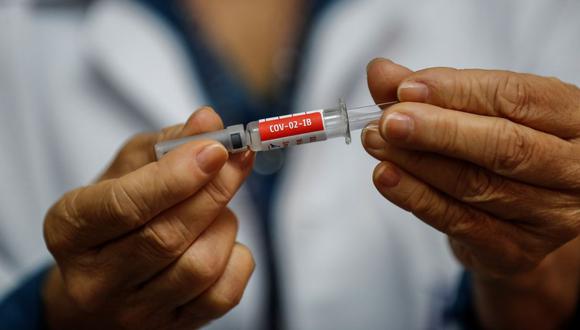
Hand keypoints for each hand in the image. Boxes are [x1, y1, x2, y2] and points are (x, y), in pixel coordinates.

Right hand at [42, 107, 254, 329]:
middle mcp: (96, 281)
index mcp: (70, 231)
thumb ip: (165, 144)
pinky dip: (237, 258)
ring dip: (224, 223)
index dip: (175, 176)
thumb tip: (210, 121)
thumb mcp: (122, 172)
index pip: (124, 205)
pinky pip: (224, 295)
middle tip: (239, 158)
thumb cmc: (111, 218)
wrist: (97, 288)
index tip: (216, 148)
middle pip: (167, 236)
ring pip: (200, 266)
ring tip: (218, 206)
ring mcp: (135, 313)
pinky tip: (223, 241)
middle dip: (214, 190)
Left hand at [363, 59, 579, 327]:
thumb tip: (381, 72)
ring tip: (376, 142)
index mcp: (572, 119)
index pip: (518, 97)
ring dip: (416, 162)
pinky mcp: (515, 250)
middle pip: (503, 146)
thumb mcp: (480, 111)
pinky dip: (416, 197)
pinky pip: (459, 221)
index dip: (459, 91)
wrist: (522, 219)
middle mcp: (572, 169)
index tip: (407, 88)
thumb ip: (434, 91)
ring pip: (475, 185)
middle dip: (438, 131)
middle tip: (389, 121)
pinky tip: (386, 177)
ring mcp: (549, 216)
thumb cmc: (501, 147)